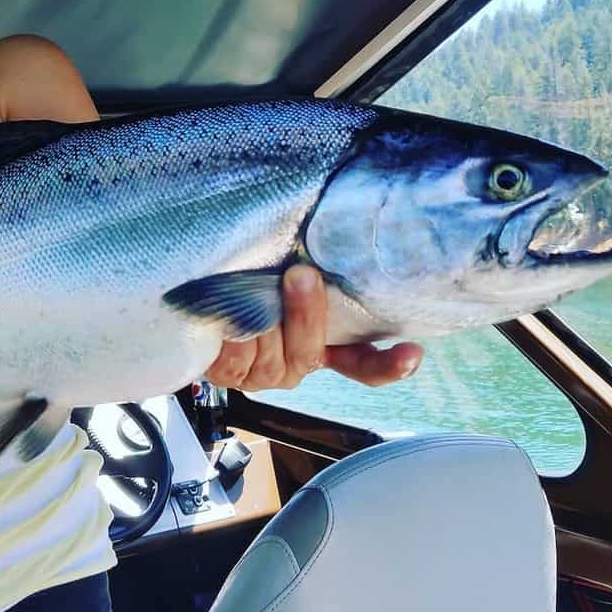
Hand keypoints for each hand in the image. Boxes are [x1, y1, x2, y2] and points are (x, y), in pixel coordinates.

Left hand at [203, 264, 422, 392]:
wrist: (200, 293)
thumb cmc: (255, 273)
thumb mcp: (288, 267)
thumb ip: (316, 266)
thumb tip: (332, 236)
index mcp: (326, 343)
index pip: (364, 363)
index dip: (388, 363)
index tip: (412, 353)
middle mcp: (299, 361)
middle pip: (310, 351)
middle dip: (306, 314)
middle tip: (301, 275)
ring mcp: (266, 372)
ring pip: (271, 355)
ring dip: (262, 321)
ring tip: (252, 290)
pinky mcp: (232, 376)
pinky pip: (236, 359)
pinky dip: (234, 335)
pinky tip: (229, 320)